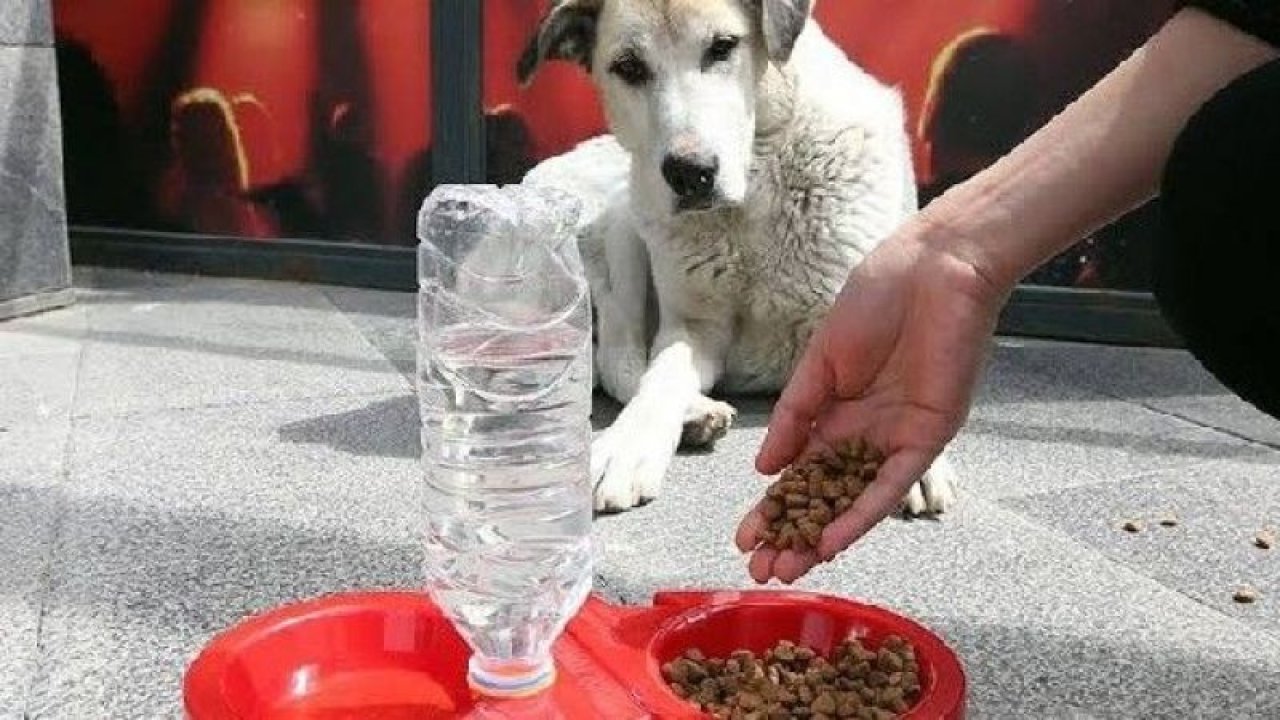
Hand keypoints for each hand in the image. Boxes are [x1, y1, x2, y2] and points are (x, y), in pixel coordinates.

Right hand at [735, 223, 1007, 582]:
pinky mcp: (927, 436)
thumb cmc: (877, 299)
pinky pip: (891, 484)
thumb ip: (795, 415)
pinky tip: (831, 540)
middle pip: (822, 497)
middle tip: (759, 569)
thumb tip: (764, 468)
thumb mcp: (821, 362)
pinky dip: (862, 513)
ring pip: (853, 500)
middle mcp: (866, 434)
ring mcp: (896, 438)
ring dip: (821, 536)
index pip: (798, 473)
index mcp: (838, 412)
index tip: (744, 537)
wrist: (935, 269)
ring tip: (787, 569)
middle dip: (791, 534)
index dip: (772, 507)